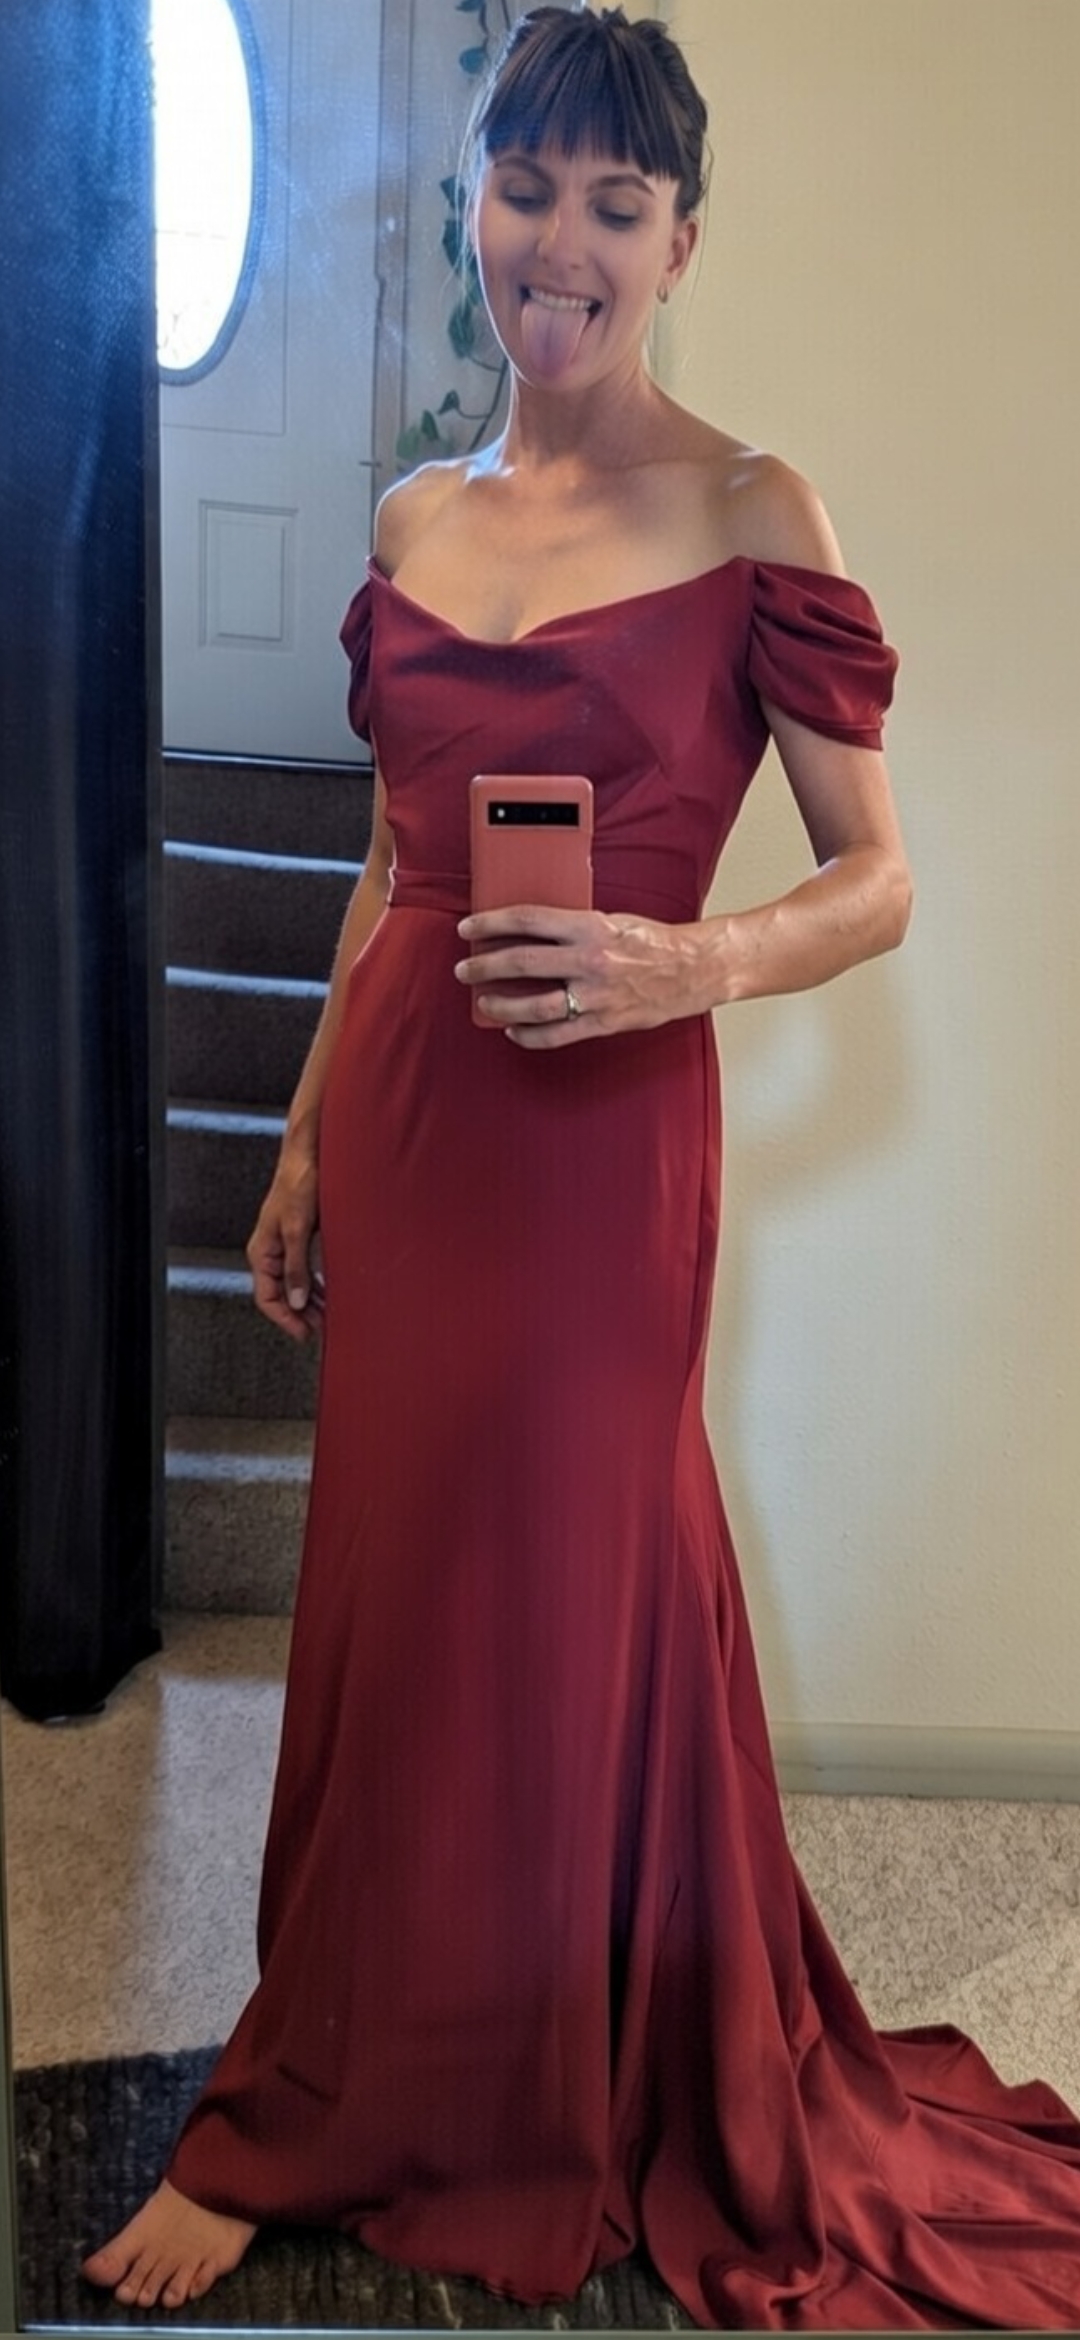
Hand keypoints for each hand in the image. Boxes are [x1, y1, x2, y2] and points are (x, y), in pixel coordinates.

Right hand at [247, 1142, 323, 1340]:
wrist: (309, 1156)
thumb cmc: (299, 1185)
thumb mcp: (298, 1230)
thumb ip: (296, 1267)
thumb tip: (297, 1301)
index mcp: (262, 1252)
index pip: (266, 1298)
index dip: (285, 1319)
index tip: (305, 1334)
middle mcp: (271, 1252)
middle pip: (281, 1295)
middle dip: (300, 1315)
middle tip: (323, 1331)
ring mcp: (285, 1246)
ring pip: (294, 1285)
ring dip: (311, 1303)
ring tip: (330, 1317)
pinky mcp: (300, 1239)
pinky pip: (305, 1270)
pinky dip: (317, 1285)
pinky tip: (330, 1294)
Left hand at [454, 905, 705, 1046]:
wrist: (693, 969)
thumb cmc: (653, 942)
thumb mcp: (611, 920)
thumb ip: (572, 927)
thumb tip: (528, 933)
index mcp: (590, 927)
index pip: (527, 920)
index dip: (491, 923)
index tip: (469, 927)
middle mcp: (590, 961)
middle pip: (521, 963)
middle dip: (484, 967)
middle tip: (465, 970)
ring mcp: (596, 996)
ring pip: (533, 1005)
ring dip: (501, 1006)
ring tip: (484, 1003)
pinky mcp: (604, 1022)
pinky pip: (557, 1035)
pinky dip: (529, 1035)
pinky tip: (514, 1031)